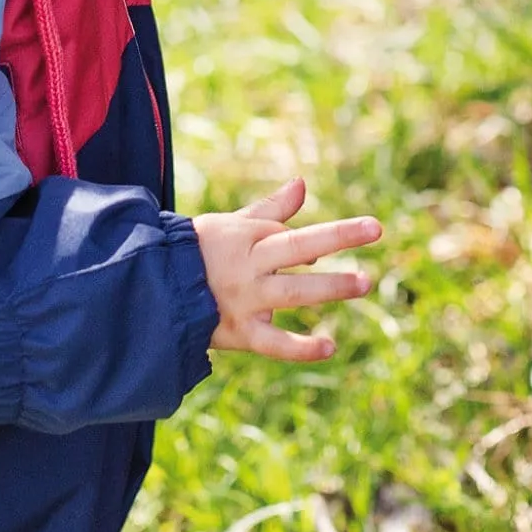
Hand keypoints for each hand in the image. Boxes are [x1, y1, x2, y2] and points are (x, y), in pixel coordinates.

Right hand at [192, 178, 381, 362]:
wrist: (155, 294)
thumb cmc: (198, 254)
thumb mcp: (232, 225)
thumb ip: (270, 209)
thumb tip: (302, 183)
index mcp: (247, 237)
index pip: (289, 234)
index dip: (315, 239)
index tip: (337, 243)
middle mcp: (249, 266)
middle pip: (297, 247)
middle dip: (337, 236)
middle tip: (376, 229)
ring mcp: (246, 300)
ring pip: (294, 292)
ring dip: (330, 286)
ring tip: (364, 283)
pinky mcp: (240, 334)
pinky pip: (274, 344)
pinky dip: (301, 348)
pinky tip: (329, 346)